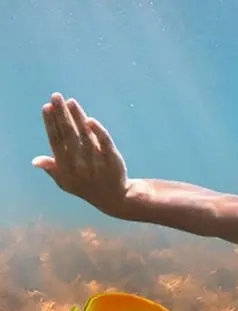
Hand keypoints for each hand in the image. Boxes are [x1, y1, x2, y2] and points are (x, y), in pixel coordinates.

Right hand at [33, 93, 130, 215]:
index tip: (47, 107)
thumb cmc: (85, 186)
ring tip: (70, 101)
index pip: (56, 141)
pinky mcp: (112, 158)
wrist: (113, 197)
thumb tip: (35, 160)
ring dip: (77, 117)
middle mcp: (80, 163)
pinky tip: (90, 120)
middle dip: (61, 114)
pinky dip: (98, 131)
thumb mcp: (65, 181)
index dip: (51, 124)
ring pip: (85, 135)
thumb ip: (52, 169)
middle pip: (69, 134)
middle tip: (56, 96)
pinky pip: (105, 142)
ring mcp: (97, 160)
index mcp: (66, 166)